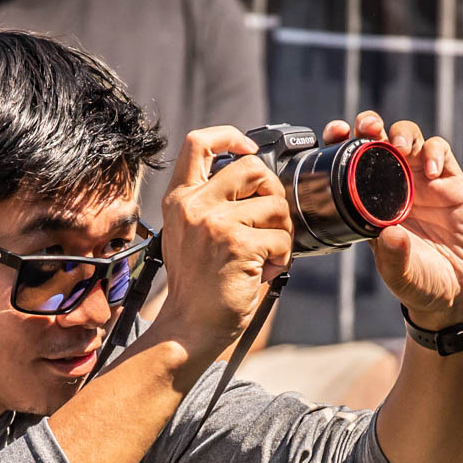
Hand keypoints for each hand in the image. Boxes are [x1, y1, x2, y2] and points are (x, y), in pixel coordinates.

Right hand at [158, 126, 292, 357]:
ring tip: (264, 256)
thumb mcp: (187, 234)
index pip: (198, 142)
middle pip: (252, 167)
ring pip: (276, 206)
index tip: (248, 150)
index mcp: (180, 199)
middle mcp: (194, 205)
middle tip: (269, 221)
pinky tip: (263, 271)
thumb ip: (209, 203)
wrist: (189, 326)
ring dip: (281, 234)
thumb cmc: (196, 286)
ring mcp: (215, 223)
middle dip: (273, 193)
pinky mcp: (237, 244)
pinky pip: (282, 239)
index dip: (230, 136)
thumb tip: (254, 178)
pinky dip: (281, 258)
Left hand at [321, 111, 462, 326]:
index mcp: (370, 204)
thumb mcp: (399, 274)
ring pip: (408, 138)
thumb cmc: (420, 282)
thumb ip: (392, 256)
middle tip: (368, 128)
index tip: (336, 133)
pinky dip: (434, 152)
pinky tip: (431, 173)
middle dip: (370, 125)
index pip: (350, 164)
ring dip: (402, 133)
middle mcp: (394, 186)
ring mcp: (423, 182)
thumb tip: (389, 234)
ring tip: (399, 146)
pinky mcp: (451, 182)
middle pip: (378, 140)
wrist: (458, 292)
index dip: (341, 143)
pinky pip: (440, 151)